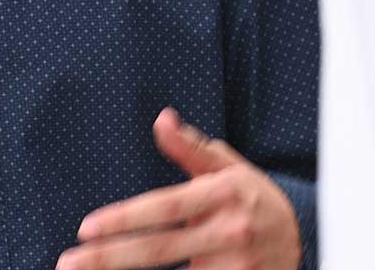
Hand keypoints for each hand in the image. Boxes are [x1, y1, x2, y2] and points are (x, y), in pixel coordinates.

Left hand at [56, 107, 301, 269]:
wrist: (306, 236)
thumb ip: (190, 148)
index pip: (165, 208)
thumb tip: (161, 119)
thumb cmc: (254, 197)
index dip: (125, 219)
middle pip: (159, 250)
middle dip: (109, 259)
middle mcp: (229, 232)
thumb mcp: (228, 167)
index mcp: (222, 195)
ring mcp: (236, 268)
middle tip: (68, 263)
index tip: (86, 228)